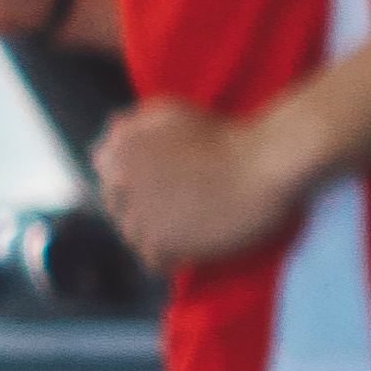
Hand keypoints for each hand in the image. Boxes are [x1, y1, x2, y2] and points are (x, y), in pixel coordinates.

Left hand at [87, 99, 311, 270]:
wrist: (264, 163)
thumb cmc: (226, 134)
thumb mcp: (172, 111)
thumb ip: (134, 123)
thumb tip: (113, 133)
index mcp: (120, 151)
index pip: (105, 173)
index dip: (134, 177)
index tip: (159, 181)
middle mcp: (120, 183)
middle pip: (118, 208)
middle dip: (143, 207)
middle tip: (177, 206)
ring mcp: (140, 215)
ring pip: (133, 236)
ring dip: (156, 234)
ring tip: (186, 228)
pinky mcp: (162, 243)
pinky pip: (153, 260)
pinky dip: (170, 257)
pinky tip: (189, 248)